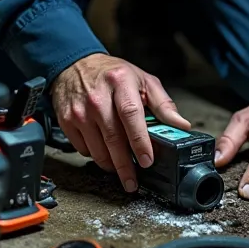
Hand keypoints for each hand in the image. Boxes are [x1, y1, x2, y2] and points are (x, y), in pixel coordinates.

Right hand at [51, 53, 190, 192]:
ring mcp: (80, 111)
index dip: (140, 141)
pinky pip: (84, 149)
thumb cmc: (112, 74)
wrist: (75, 66)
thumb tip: (181, 125)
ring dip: (111, 165)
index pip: (131, 115)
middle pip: (114, 139)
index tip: (147, 160)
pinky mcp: (67, 121)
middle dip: (125, 166)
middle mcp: (98, 97)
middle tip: (133, 181)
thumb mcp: (142, 80)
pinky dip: (96, 156)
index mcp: (120, 83)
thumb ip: (163, 104)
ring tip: (121, 168)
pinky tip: (104, 150)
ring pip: (97, 149)